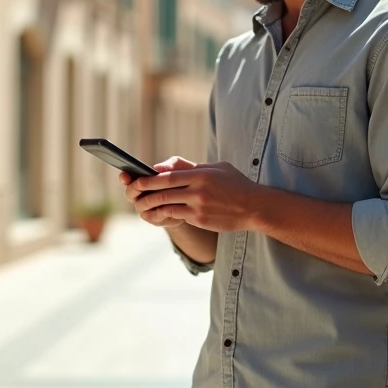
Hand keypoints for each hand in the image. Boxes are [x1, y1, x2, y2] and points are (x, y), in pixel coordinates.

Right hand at [120, 156, 195, 227]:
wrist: (195, 199)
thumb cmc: (185, 179)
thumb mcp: (181, 169)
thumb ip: (171, 165)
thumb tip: (157, 168)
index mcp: (143, 180)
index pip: (128, 179)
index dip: (124, 177)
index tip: (125, 175)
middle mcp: (140, 196)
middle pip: (130, 194)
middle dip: (134, 189)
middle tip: (140, 184)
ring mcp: (147, 209)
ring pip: (140, 206)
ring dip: (149, 199)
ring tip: (160, 194)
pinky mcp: (156, 220)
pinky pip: (153, 216)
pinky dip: (161, 211)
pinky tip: (171, 206)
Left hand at [129, 161, 261, 232]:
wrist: (254, 207)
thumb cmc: (235, 184)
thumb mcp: (217, 168)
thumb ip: (192, 167)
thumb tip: (167, 167)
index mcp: (201, 175)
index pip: (168, 176)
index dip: (149, 179)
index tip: (137, 180)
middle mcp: (198, 191)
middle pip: (163, 192)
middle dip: (144, 193)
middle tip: (133, 193)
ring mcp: (199, 207)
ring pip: (167, 207)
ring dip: (152, 207)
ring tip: (142, 205)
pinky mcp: (200, 220)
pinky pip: (178, 216)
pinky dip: (166, 215)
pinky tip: (158, 213)